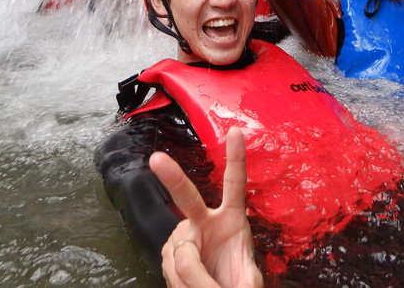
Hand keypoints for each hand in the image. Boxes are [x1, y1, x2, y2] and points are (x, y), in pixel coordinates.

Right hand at [149, 127, 261, 287]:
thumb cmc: (234, 280)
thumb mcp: (246, 280)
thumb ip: (241, 282)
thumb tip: (220, 283)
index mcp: (232, 218)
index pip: (235, 183)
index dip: (236, 157)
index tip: (236, 131)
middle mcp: (205, 221)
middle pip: (187, 197)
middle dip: (172, 178)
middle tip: (156, 160)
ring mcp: (185, 235)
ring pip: (182, 257)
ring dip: (194, 281)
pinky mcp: (169, 253)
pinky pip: (173, 270)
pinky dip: (183, 286)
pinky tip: (190, 287)